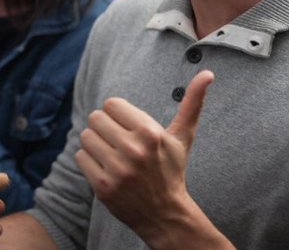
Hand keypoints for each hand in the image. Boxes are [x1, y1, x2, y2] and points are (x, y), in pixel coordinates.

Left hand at [76, 70, 216, 244]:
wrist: (166, 215)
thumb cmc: (171, 170)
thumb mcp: (182, 137)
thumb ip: (192, 103)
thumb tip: (208, 73)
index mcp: (150, 133)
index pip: (111, 104)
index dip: (118, 115)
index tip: (128, 129)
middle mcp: (134, 150)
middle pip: (95, 118)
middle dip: (105, 128)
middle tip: (119, 143)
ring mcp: (118, 170)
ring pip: (85, 136)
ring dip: (95, 144)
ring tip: (112, 155)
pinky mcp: (103, 186)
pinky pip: (80, 156)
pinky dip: (89, 161)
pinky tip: (106, 169)